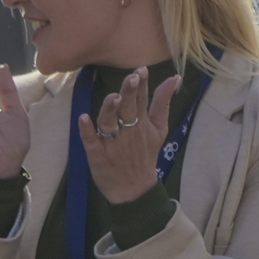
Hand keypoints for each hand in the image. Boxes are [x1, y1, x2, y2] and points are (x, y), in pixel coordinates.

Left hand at [78, 65, 178, 205]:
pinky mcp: (97, 154)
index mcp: (142, 124)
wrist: (134, 188)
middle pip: (128, 109)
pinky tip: (83, 119)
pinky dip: (87, 131)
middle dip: (130, 93)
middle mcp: (128, 131)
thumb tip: (174, 78)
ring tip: (114, 98)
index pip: (143, 101)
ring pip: (110, 123)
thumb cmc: (145, 155)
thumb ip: (164, 103)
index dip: (141, 85)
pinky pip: (91, 141)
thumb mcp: (160, 129)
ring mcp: (112, 143)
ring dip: (110, 110)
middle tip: (132, 78)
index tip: (141, 71)